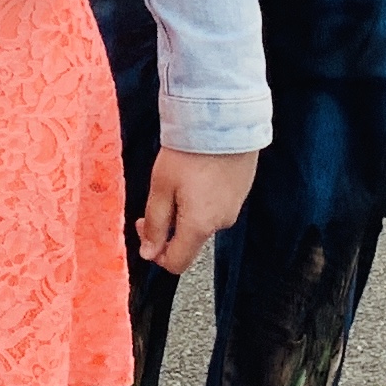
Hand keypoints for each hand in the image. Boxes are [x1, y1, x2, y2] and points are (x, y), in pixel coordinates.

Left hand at [133, 146, 259, 273]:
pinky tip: (197, 173)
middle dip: (169, 225)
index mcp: (199, 226)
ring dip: (186, 209)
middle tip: (158, 195)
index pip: (176, 263)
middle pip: (189, 240)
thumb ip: (155, 224)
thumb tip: (149, 254)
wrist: (225, 122)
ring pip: (202, 221)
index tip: (144, 225)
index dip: (155, 252)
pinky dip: (202, 197)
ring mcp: (234, 208)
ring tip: (180, 177)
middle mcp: (221, 223)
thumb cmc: (190, 153)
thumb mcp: (161, 187)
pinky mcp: (241, 193)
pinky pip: (216, 205)